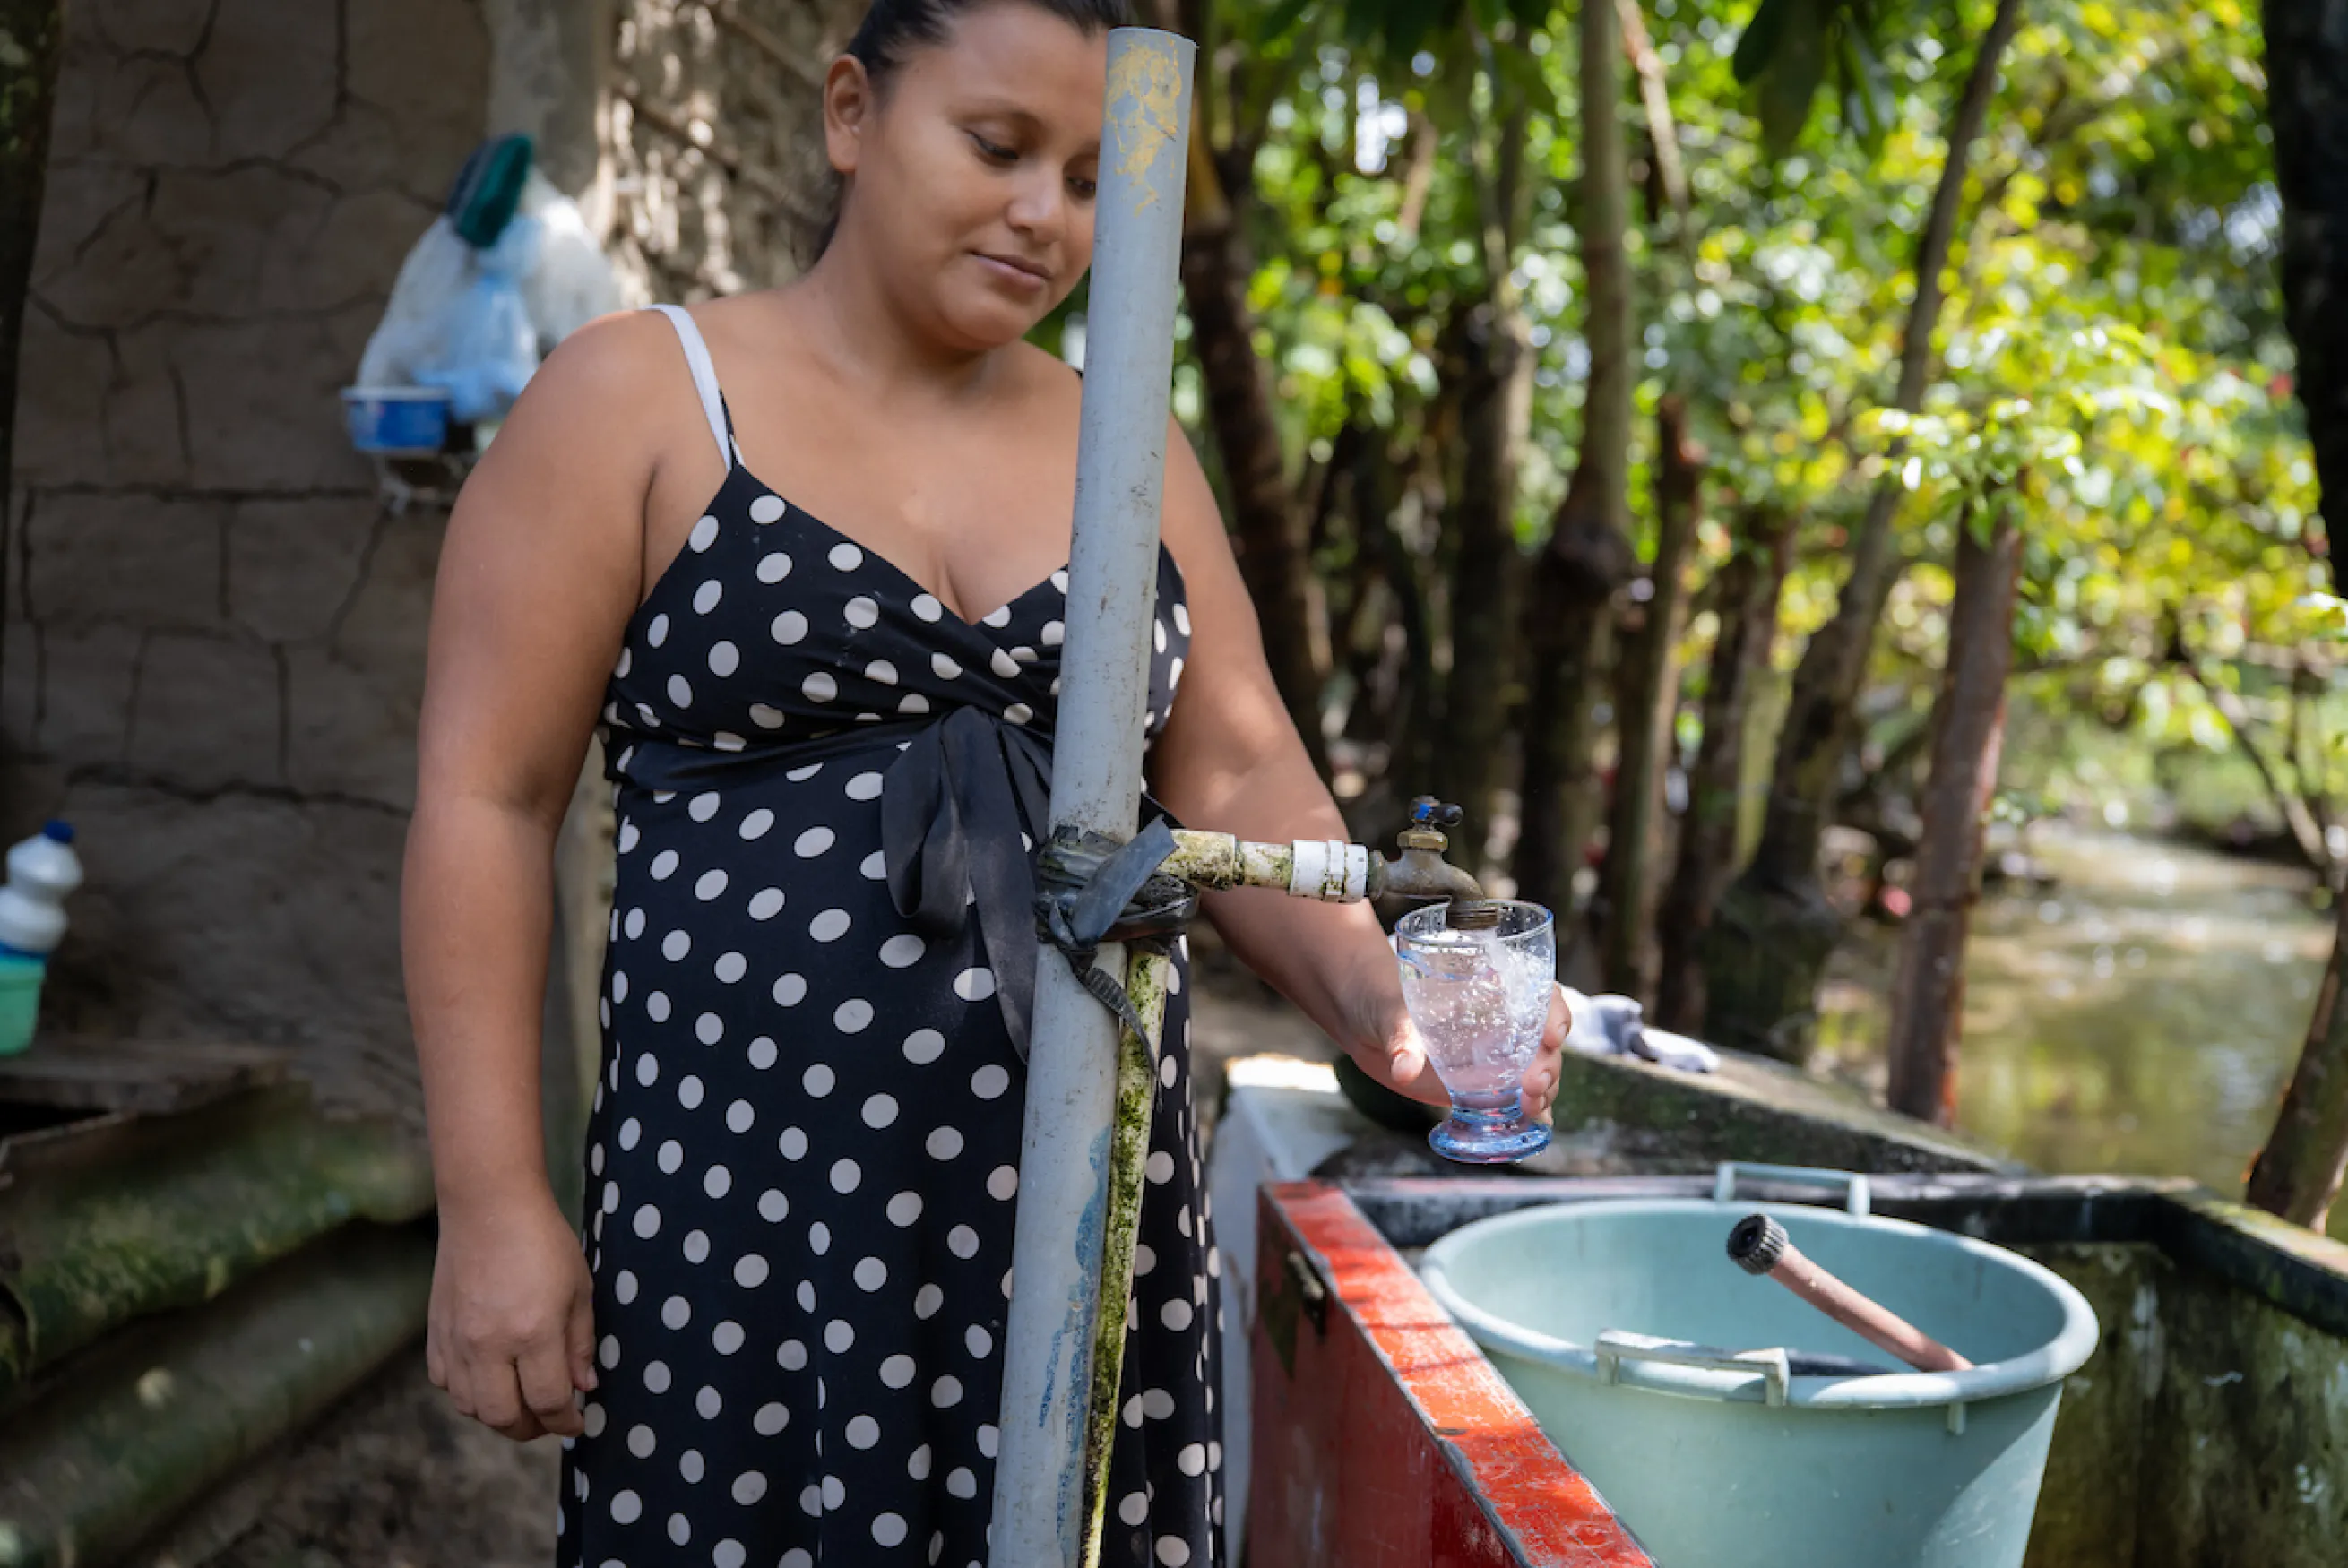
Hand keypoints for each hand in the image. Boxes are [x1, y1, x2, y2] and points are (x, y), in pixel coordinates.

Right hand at [426, 1187, 596, 1441]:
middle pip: (504, 1417)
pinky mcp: (435, 1332)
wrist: (487, 1206)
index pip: (548, 1401)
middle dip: (531, 1429)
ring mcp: (457, 1341)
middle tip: (549, 1419)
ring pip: (470, 1407)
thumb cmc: (543, 1241)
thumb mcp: (578, 1289)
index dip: (566, 1421)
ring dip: (498, 1414)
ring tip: (520, 1401)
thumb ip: (580, 1343)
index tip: (577, 1422)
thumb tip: (583, 1387)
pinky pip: (445, 1383)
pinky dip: (467, 1392)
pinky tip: (487, 1378)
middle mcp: (489, 1346)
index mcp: (533, 1333)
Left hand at [1341, 951, 1575, 1116]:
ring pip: (1538, 1073)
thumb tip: (1402, 1069)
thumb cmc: (1381, 999)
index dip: (1556, 1015)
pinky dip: (1530, 1114)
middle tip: (1532, 1086)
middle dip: (1549, 1065)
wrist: (1364, 1022)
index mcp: (1491, 992)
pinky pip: (1515, 1100)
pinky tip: (1534, 1127)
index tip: (1552, 1037)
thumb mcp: (1390, 1013)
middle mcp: (1502, 1025)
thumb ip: (1400, 1039)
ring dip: (1544, 1093)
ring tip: (1530, 1110)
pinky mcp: (1481, 1087)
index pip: (1542, 997)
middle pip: (1545, 1043)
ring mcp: (1495, 1058)